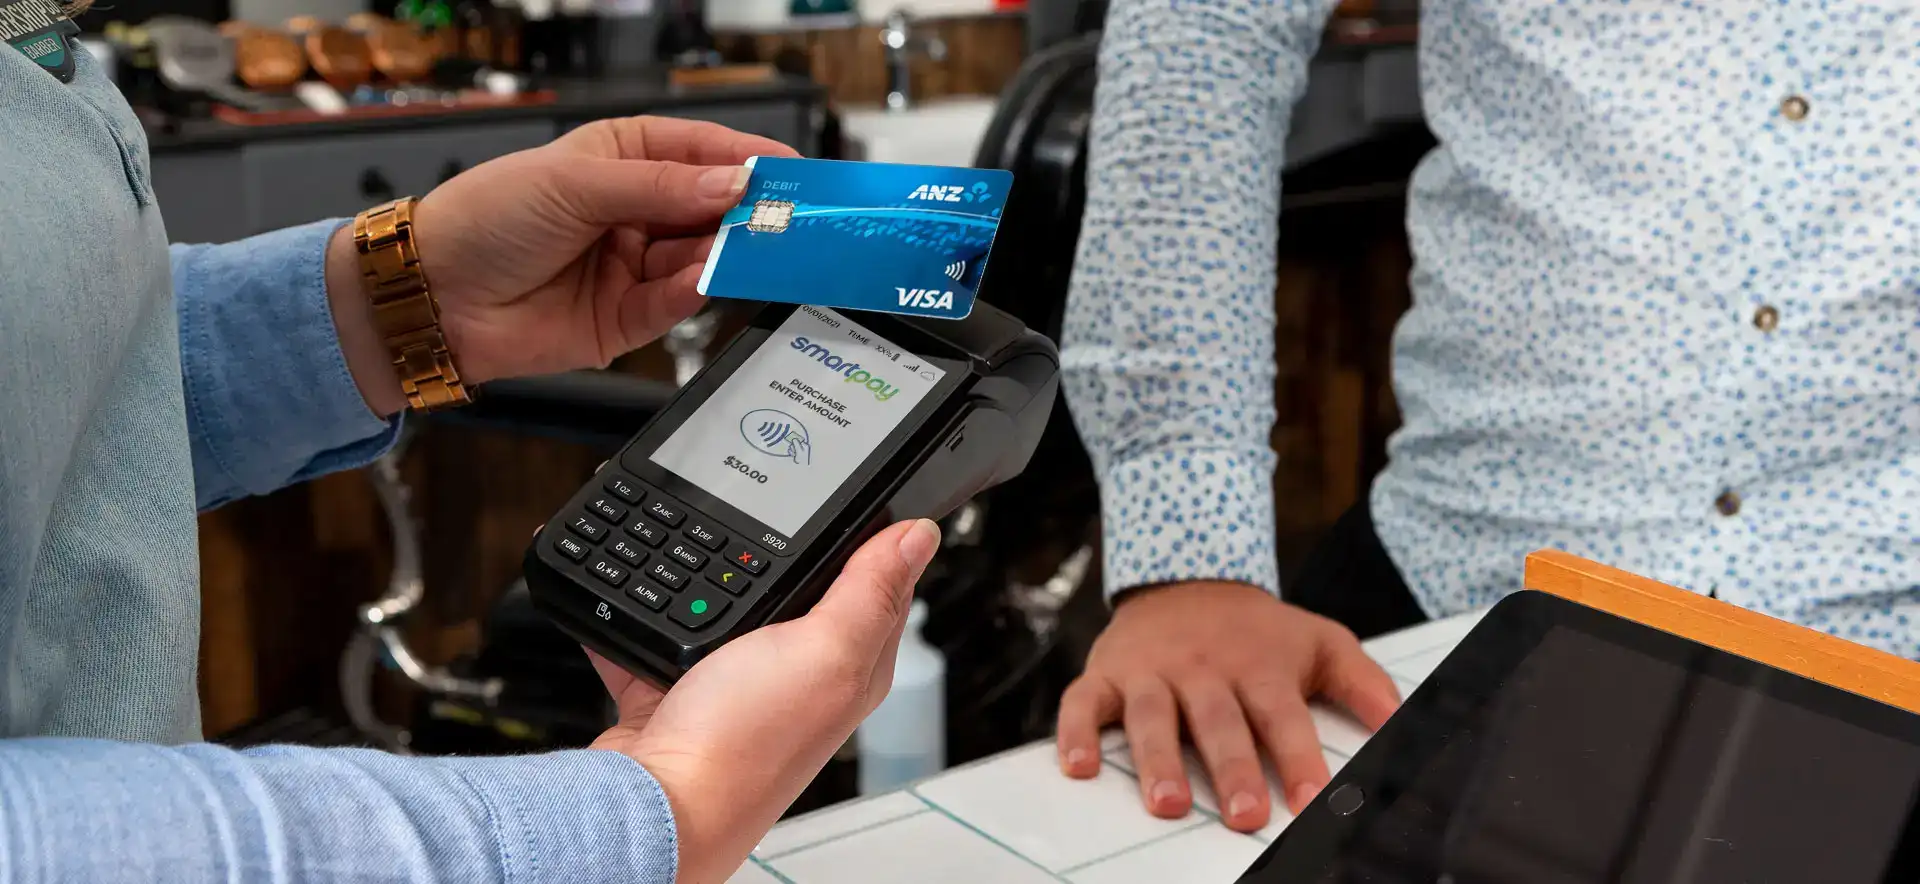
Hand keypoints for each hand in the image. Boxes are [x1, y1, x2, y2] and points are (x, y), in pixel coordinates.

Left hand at [326, 116, 799, 414]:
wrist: (431, 296)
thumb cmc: (484, 218)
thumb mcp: (574, 183)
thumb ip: (659, 186)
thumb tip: (730, 182)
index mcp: (623, 159)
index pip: (701, 153)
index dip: (747, 160)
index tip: (790, 172)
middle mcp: (635, 212)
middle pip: (712, 210)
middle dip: (748, 213)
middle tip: (788, 217)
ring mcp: (634, 266)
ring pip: (702, 258)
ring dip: (728, 253)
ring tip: (755, 248)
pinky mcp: (628, 319)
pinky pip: (676, 304)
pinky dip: (695, 292)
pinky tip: (707, 277)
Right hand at [590, 519, 941, 883]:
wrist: (650, 809)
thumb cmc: (742, 749)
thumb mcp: (825, 651)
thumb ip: (870, 592)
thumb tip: (919, 537)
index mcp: (850, 665)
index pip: (880, 585)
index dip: (876, 537)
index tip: (862, 495)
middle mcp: (797, 676)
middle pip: (802, 589)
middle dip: (780, 548)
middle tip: (769, 504)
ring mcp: (734, 685)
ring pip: (727, 607)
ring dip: (708, 575)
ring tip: (697, 538)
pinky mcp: (677, 691)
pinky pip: (660, 634)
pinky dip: (644, 612)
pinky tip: (636, 587)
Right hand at [1055, 581, 1399, 831]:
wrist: (1184, 576)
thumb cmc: (1256, 629)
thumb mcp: (1319, 641)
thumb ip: (1363, 683)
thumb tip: (1405, 724)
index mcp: (1257, 665)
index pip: (1281, 715)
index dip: (1297, 757)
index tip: (1312, 799)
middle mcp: (1202, 669)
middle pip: (1217, 722)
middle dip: (1231, 769)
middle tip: (1244, 814)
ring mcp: (1150, 671)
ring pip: (1152, 716)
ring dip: (1157, 760)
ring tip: (1167, 803)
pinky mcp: (1106, 672)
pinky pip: (1083, 702)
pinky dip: (1076, 732)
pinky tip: (1078, 766)